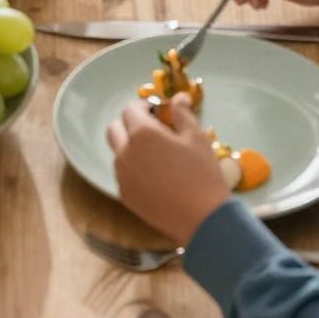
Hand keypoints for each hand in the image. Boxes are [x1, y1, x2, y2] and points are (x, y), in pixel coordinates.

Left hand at [106, 95, 229, 244]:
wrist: (203, 220)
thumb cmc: (202, 174)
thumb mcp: (197, 137)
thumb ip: (182, 113)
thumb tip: (178, 97)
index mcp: (142, 133)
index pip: (130, 109)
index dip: (144, 107)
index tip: (159, 113)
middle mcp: (125, 152)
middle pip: (115, 129)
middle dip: (130, 124)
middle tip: (154, 131)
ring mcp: (122, 176)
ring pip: (118, 152)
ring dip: (130, 147)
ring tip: (156, 156)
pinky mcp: (125, 196)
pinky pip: (123, 174)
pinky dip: (133, 169)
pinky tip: (155, 177)